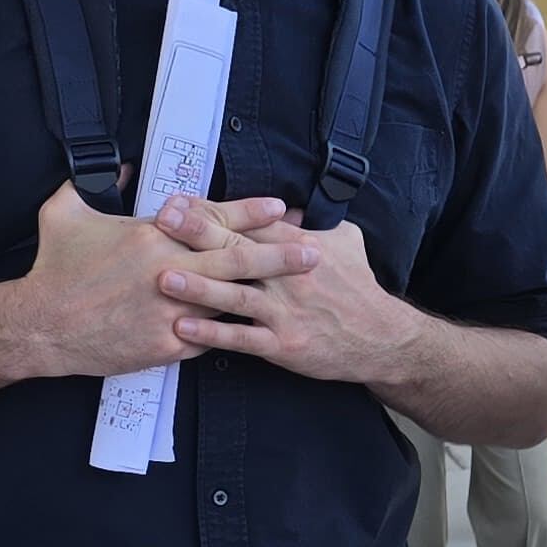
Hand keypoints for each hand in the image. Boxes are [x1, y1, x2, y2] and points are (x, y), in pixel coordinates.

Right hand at [0, 187, 312, 381]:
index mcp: (151, 236)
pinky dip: (223, 333)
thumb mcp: (65, 211)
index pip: (210, 220)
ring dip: (261, 299)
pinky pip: (206, 337)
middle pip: (234, 261)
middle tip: (313, 252)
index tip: (278, 208)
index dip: (247, 214)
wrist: (40, 326)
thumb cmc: (53, 268)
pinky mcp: (165, 345)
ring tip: (299, 299)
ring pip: (226, 303)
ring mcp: (170, 311)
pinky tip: (250, 332)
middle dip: (278, 256)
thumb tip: (122, 164)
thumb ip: (94, 182)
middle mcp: (167, 272)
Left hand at [158, 212, 430, 387]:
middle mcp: (289, 276)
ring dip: (199, 286)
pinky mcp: (284, 345)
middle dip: (198, 235)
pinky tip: (184, 328)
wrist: (382, 338)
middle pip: (238, 250)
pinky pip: (242, 339)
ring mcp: (285, 312)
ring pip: (235, 295)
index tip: (180, 201)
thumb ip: (312, 223)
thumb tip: (285, 206)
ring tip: (164, 277)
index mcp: (301, 245)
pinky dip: (213, 333)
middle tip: (163, 221)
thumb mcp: (345, 242)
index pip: (251, 222)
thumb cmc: (359, 288)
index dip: (214, 211)